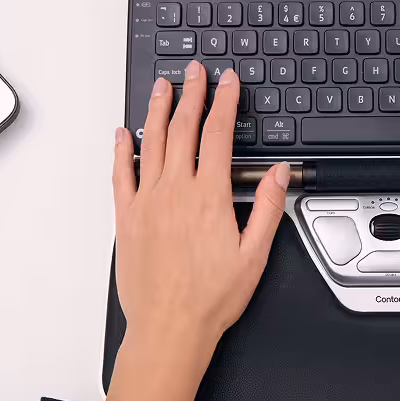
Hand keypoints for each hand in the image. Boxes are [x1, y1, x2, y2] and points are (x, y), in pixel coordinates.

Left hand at [106, 60, 288, 400]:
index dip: (224, 103)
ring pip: (151, 143)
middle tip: (196, 71)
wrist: (169, 329)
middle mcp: (174, 192)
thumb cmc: (212, 297)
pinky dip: (121, 151)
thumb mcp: (255, 253)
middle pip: (184, 130)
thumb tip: (278, 172)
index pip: (217, 136)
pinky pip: (121, 175)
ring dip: (158, 111)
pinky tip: (122, 134)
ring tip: (163, 87)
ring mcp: (147, 203)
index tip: (229, 83)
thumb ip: (267, 207)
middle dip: (192, 95)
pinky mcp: (127, 218)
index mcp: (208, 197)